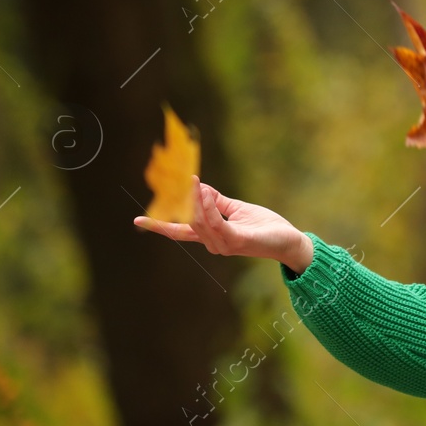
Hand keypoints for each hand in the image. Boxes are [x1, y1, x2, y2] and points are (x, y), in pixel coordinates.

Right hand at [133, 176, 313, 273]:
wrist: (288, 240)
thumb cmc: (264, 226)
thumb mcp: (237, 209)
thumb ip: (217, 201)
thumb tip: (198, 187)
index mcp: (211, 235)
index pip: (180, 231)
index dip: (159, 225)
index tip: (137, 220)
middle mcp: (213, 243)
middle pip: (187, 222)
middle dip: (181, 201)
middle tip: (177, 180)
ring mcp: (224, 245)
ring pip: (200, 222)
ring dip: (195, 200)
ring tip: (192, 182)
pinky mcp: (237, 241)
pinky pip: (218, 223)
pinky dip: (209, 208)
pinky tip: (206, 194)